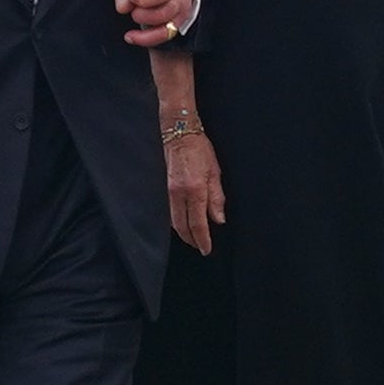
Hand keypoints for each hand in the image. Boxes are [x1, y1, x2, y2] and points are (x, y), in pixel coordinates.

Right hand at [165, 125, 224, 254]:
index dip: (202, 239)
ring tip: (194, 239)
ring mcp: (169, 192)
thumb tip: (218, 220)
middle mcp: (179, 194)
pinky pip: (170, 212)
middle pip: (182, 227)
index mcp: (195, 190)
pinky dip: (177, 222)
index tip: (206, 250)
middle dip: (191, 240)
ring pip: (174, 221)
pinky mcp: (165, 189)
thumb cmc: (201, 150)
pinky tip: (184, 224)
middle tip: (201, 247)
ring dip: (183, 233)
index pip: (198, 223)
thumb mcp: (215, 173)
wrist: (179, 135)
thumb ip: (216, 198)